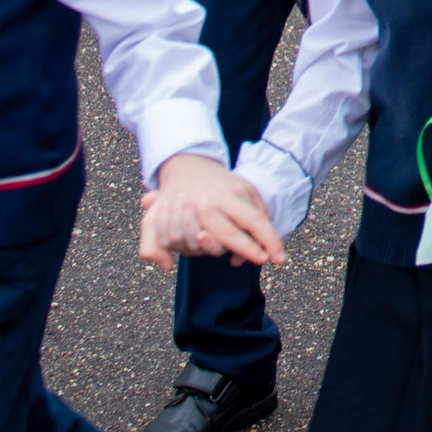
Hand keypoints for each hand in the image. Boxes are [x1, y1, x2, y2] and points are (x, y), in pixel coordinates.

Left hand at [138, 153, 285, 270]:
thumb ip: (151, 245)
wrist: (184, 165)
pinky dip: (265, 225)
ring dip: (271, 236)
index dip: (243, 249)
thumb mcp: (152, 221)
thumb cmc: (169, 200)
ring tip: (279, 256)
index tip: (255, 260)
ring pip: (260, 215)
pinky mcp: (246, 185)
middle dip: (267, 243)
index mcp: (203, 207)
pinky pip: (261, 208)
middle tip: (279, 260)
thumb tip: (165, 266)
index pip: (229, 234)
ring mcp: (238, 189)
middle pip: (253, 223)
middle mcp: (224, 198)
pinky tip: (266, 241)